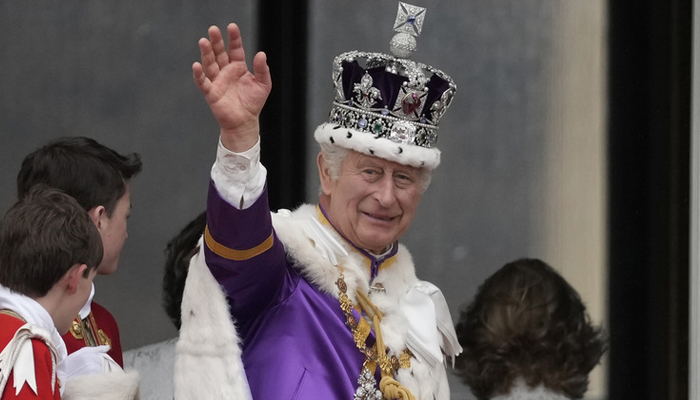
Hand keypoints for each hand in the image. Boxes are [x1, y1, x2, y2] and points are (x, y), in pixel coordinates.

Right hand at [193, 23, 271, 151]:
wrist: (245, 122)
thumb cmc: (253, 103)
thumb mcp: (263, 84)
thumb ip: (262, 69)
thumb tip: (261, 54)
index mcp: (238, 67)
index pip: (235, 49)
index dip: (234, 38)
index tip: (232, 27)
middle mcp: (226, 71)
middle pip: (219, 53)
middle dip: (216, 42)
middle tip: (213, 29)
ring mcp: (217, 81)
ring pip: (210, 64)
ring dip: (206, 53)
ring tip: (203, 41)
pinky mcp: (211, 92)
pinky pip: (203, 82)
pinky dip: (199, 74)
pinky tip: (196, 65)